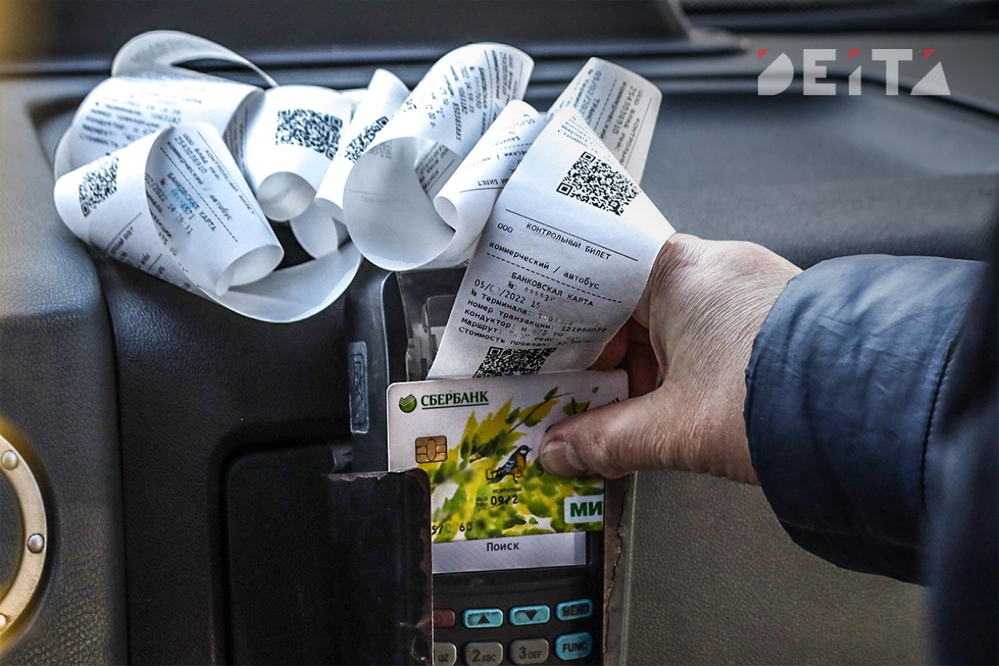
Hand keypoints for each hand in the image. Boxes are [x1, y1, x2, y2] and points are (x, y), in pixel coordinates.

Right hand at [539, 233, 800, 483]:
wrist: (875, 409)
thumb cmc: (782, 394)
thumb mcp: (674, 428)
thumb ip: (605, 441)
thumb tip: (561, 451)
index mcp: (674, 270)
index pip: (592, 283)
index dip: (562, 327)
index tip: (545, 357)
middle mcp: (710, 266)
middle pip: (628, 309)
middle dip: (603, 361)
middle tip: (580, 400)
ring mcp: (743, 287)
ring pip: (667, 324)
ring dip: (642, 370)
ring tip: (627, 414)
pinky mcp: (767, 313)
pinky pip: (703, 333)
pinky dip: (680, 367)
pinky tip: (672, 405)